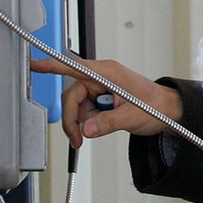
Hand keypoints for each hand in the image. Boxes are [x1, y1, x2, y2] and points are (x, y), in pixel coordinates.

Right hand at [30, 55, 183, 149]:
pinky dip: (86, 123)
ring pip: (76, 107)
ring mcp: (99, 88)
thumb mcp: (133, 116)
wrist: (167, 111)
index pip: (75, 67)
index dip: (53, 66)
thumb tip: (87, 129)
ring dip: (81, 123)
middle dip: (72, 119)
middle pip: (71, 96)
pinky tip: (99, 126)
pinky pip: (83, 112)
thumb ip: (109, 122)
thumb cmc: (156, 105)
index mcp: (108, 73)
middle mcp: (101, 77)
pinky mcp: (99, 98)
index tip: (34, 64)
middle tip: (78, 138)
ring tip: (97, 131)